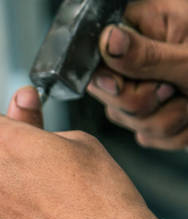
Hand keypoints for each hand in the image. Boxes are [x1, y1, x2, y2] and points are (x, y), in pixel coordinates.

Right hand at [87, 0, 187, 149]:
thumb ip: (145, 56)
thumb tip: (107, 40)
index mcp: (142, 25)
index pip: (95, 61)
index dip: (116, 83)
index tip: (154, 84)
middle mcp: (135, 56)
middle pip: (109, 96)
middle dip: (147, 107)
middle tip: (179, 92)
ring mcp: (142, 86)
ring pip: (127, 120)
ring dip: (168, 123)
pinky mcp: (152, 114)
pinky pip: (144, 136)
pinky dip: (174, 135)